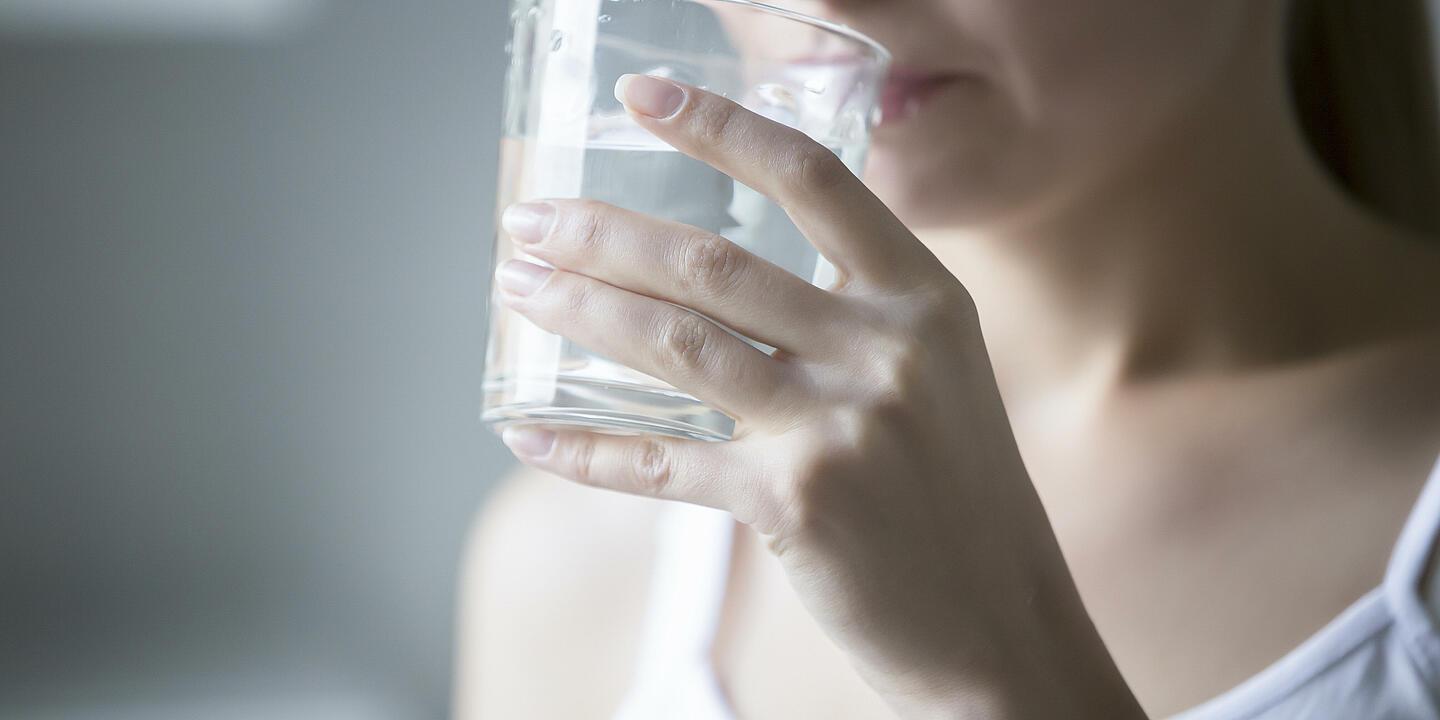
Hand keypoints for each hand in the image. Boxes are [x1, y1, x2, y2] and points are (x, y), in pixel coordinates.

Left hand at [493, 74, 1143, 718]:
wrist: (997, 621)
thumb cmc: (953, 490)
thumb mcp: (938, 372)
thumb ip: (854, 311)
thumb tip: (718, 270)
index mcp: (925, 296)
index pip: (812, 177)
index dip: (720, 126)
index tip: (642, 96)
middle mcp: (886, 348)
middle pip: (714, 262)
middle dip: (603, 232)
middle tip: (530, 220)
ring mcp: (840, 426)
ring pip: (678, 343)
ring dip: (580, 310)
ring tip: (518, 287)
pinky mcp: (794, 504)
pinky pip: (663, 463)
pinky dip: (587, 448)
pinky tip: (528, 432)